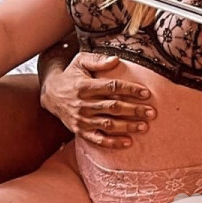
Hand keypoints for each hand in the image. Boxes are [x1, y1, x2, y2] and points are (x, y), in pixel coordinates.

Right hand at [40, 52, 155, 147]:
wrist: (50, 93)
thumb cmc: (71, 75)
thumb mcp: (80, 62)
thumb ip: (98, 60)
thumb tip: (116, 59)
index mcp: (85, 86)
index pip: (112, 87)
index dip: (130, 90)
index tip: (146, 93)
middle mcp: (83, 104)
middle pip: (113, 107)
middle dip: (134, 110)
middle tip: (152, 112)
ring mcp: (82, 119)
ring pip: (108, 124)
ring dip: (127, 126)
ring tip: (144, 127)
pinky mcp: (80, 131)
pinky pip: (98, 139)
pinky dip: (113, 142)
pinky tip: (128, 142)